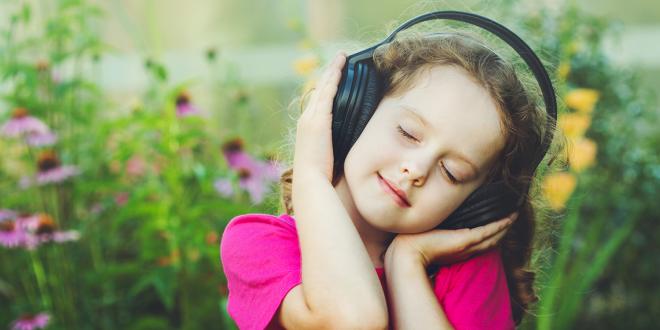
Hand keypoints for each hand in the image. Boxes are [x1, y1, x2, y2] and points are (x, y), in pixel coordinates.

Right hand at [292, 51, 346, 182]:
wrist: (310, 181)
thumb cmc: (319, 175)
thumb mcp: (325, 155)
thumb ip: (333, 144)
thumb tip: (347, 141)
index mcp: (306, 127)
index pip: (317, 100)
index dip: (325, 85)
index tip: (334, 75)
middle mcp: (306, 118)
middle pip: (318, 89)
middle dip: (329, 73)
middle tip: (340, 58)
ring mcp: (311, 118)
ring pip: (323, 87)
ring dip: (332, 71)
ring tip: (342, 57)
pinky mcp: (319, 120)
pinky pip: (327, 94)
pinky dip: (334, 79)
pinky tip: (341, 69)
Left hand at [385, 212, 518, 267]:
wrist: (408, 253)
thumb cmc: (414, 245)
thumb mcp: (428, 236)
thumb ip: (435, 231)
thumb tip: (434, 222)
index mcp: (458, 250)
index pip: (481, 242)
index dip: (492, 234)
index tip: (500, 225)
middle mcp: (467, 249)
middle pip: (492, 240)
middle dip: (503, 230)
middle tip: (513, 217)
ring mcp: (468, 245)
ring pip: (494, 235)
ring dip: (505, 225)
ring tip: (515, 215)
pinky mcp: (466, 239)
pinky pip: (489, 231)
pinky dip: (501, 224)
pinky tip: (509, 217)